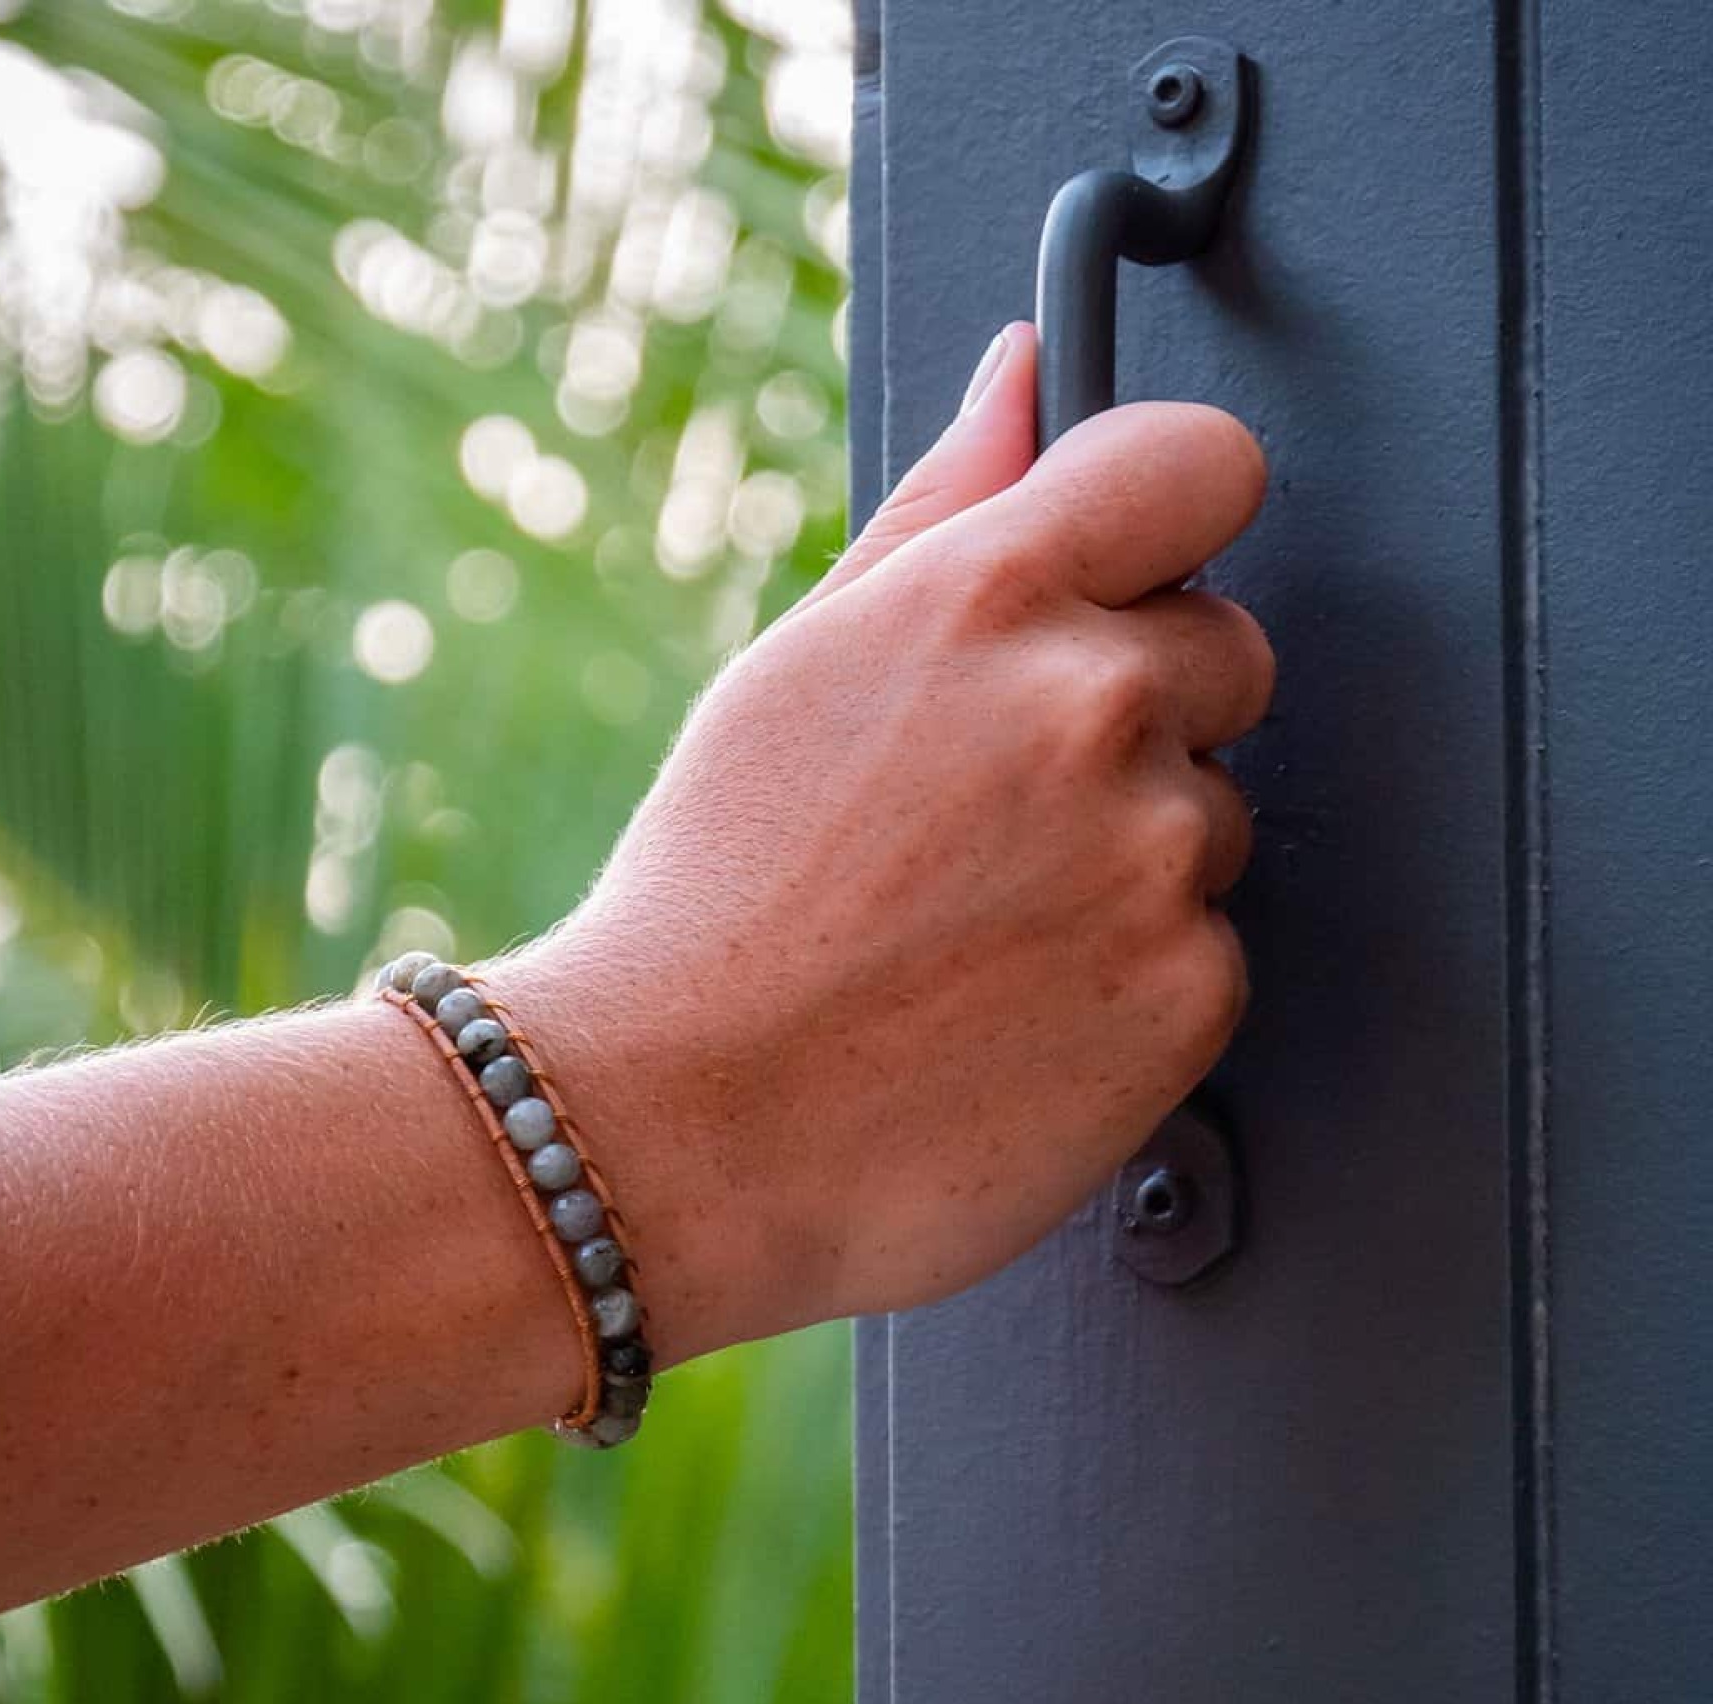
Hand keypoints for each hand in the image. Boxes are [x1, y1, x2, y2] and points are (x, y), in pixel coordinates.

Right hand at [501, 323, 1272, 1352]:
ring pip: (1218, 818)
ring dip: (1134, 859)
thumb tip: (1027, 373)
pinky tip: (1011, 1011)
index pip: (1202, 463)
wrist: (675, 1128)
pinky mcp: (1190, 994)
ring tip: (978, 931)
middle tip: (997, 809)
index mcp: (988, 594)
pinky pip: (1212, 952)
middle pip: (1230, 652)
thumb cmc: (711, 900)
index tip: (1137, 573)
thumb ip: (940, 506)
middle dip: (1145, 711)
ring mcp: (1154, 856)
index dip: (1172, 518)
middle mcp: (1094, 705)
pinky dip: (1136, 981)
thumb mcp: (797, 669)